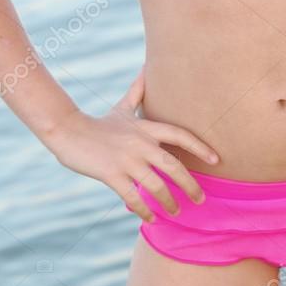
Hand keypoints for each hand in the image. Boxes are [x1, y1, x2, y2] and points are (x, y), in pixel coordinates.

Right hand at [46, 65, 219, 221]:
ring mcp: (126, 160)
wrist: (69, 131)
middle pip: (173, 166)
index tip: (216, 160)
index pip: (180, 135)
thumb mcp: (122, 107)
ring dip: (168, 202)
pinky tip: (150, 218)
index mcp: (146, 128)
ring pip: (156, 185)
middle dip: (190, 185)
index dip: (200, 147)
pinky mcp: (112, 175)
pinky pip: (133, 197)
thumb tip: (147, 67)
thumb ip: (138, 91)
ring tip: (175, 212)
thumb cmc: (100, 123)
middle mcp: (140, 144)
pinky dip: (144, 210)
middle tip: (200, 200)